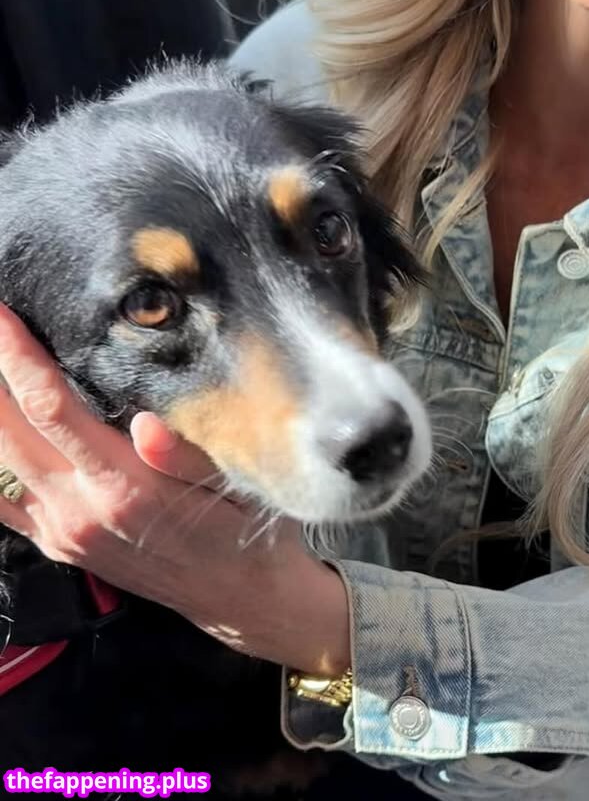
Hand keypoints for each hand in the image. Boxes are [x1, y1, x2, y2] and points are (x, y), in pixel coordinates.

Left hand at [0, 304, 348, 674]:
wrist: (237, 596)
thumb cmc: (242, 528)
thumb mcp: (236, 487)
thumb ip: (188, 458)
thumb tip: (145, 424)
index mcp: (123, 486)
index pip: (51, 408)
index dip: (18, 358)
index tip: (1, 314)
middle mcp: (79, 510)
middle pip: (4, 430)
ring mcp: (60, 530)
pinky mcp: (54, 542)